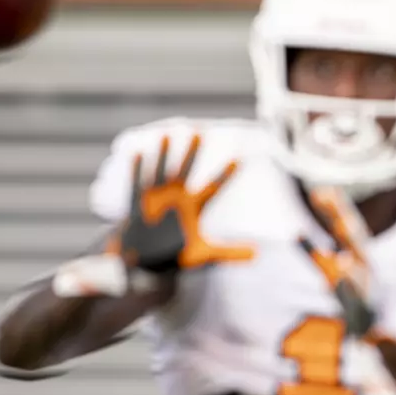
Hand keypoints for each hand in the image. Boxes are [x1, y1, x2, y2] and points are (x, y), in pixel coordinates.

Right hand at [116, 134, 253, 276]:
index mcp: (193, 207)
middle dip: (193, 153)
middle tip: (200, 133)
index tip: (238, 160)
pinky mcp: (140, 204)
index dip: (225, 175)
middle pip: (187, 170)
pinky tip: (139, 153)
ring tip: (169, 135)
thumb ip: (230, 252)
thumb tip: (257, 254)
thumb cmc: (175, 255)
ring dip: (165, 154)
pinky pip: (138, 184)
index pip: (213, 188)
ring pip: (162, 171)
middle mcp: (176, 198)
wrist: (147, 260)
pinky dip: (138, 170)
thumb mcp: (205, 254)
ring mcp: (158, 198)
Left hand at [298, 187, 385, 344]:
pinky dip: (350, 273)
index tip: (319, 189)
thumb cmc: (351, 297)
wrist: (372, 328)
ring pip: (358, 254)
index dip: (332, 208)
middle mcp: (364, 261)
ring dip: (350, 238)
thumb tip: (295, 233)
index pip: (343, 225)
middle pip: (351, 232)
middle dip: (339, 213)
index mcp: (356, 253)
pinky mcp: (364, 298)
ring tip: (341, 221)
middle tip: (325, 193)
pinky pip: (356, 285)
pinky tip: (342, 262)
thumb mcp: (329, 273)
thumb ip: (313, 254)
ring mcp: (366, 278)